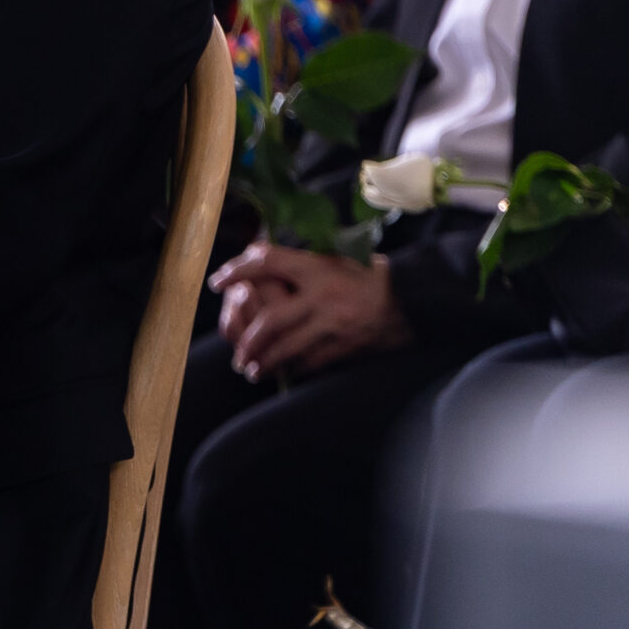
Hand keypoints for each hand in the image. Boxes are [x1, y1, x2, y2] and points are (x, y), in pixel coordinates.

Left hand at [211, 241, 411, 379]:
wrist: (410, 300)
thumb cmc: (365, 276)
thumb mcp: (331, 259)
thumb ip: (296, 262)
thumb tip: (254, 257)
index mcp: (316, 267)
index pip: (267, 263)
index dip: (238, 271)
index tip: (218, 282)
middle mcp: (321, 296)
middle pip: (272, 320)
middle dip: (249, 340)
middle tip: (237, 353)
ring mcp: (334, 324)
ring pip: (289, 347)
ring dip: (266, 360)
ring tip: (251, 370)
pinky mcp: (347, 345)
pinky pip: (312, 361)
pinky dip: (294, 367)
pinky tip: (283, 371)